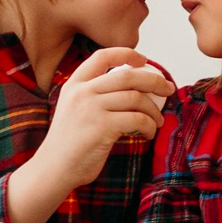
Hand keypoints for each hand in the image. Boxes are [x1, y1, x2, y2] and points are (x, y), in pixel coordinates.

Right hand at [43, 48, 174, 190]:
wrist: (54, 168)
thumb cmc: (69, 143)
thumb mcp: (75, 109)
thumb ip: (96, 96)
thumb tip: (134, 89)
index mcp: (74, 84)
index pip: (102, 56)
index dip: (126, 54)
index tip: (144, 61)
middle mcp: (82, 92)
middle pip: (127, 76)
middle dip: (154, 81)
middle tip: (168, 89)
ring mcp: (91, 109)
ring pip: (136, 98)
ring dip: (153, 110)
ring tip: (157, 121)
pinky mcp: (102, 127)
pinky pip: (137, 119)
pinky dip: (149, 126)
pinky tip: (148, 133)